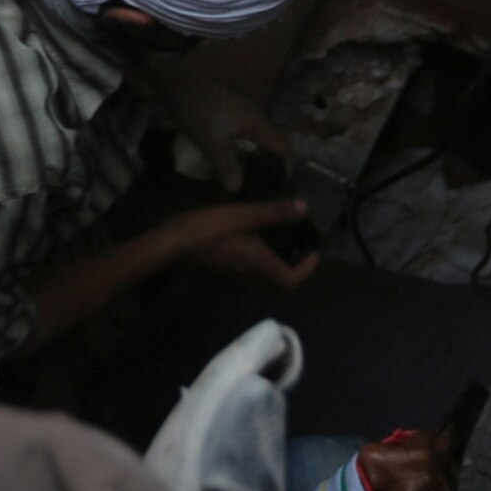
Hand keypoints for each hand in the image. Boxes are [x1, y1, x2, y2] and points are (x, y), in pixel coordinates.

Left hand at [143, 59, 292, 190]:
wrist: (178, 82)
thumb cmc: (197, 111)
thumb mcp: (210, 141)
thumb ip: (226, 165)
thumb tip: (238, 189)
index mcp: (257, 122)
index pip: (284, 147)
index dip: (285, 167)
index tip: (279, 187)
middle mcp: (256, 117)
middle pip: (273, 145)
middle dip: (271, 166)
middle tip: (264, 189)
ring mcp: (245, 114)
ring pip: (259, 141)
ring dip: (257, 159)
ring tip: (251, 181)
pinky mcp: (232, 115)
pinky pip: (246, 137)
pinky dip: (245, 151)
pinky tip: (235, 163)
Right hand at [165, 198, 319, 289]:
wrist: (175, 242)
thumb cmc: (211, 229)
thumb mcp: (245, 215)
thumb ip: (275, 212)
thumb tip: (305, 208)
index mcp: (261, 265)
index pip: (292, 280)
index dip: (308, 269)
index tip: (314, 251)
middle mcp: (251, 274)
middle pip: (280, 282)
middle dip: (296, 267)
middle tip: (301, 245)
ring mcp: (237, 272)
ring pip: (266, 275)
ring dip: (279, 262)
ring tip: (284, 237)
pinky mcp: (226, 266)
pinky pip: (253, 268)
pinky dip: (264, 257)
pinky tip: (258, 235)